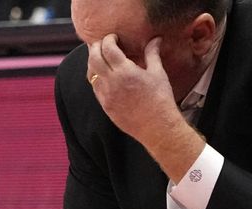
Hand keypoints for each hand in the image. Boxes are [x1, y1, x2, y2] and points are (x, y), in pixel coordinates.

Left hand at [87, 34, 205, 182]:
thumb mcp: (158, 74)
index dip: (109, 39)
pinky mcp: (105, 106)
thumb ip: (153, 54)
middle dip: (96, 47)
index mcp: (125, 71)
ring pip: (90, 72)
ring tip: (102, 59)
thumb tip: (155, 39)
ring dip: (94, 62)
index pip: (108, 47)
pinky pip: (94, 87)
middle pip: (94, 57)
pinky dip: (96, 78)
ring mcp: (106, 95)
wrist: (158, 128)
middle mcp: (111, 82)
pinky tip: (104, 76)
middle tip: (103, 44)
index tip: (114, 38)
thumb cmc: (160, 101)